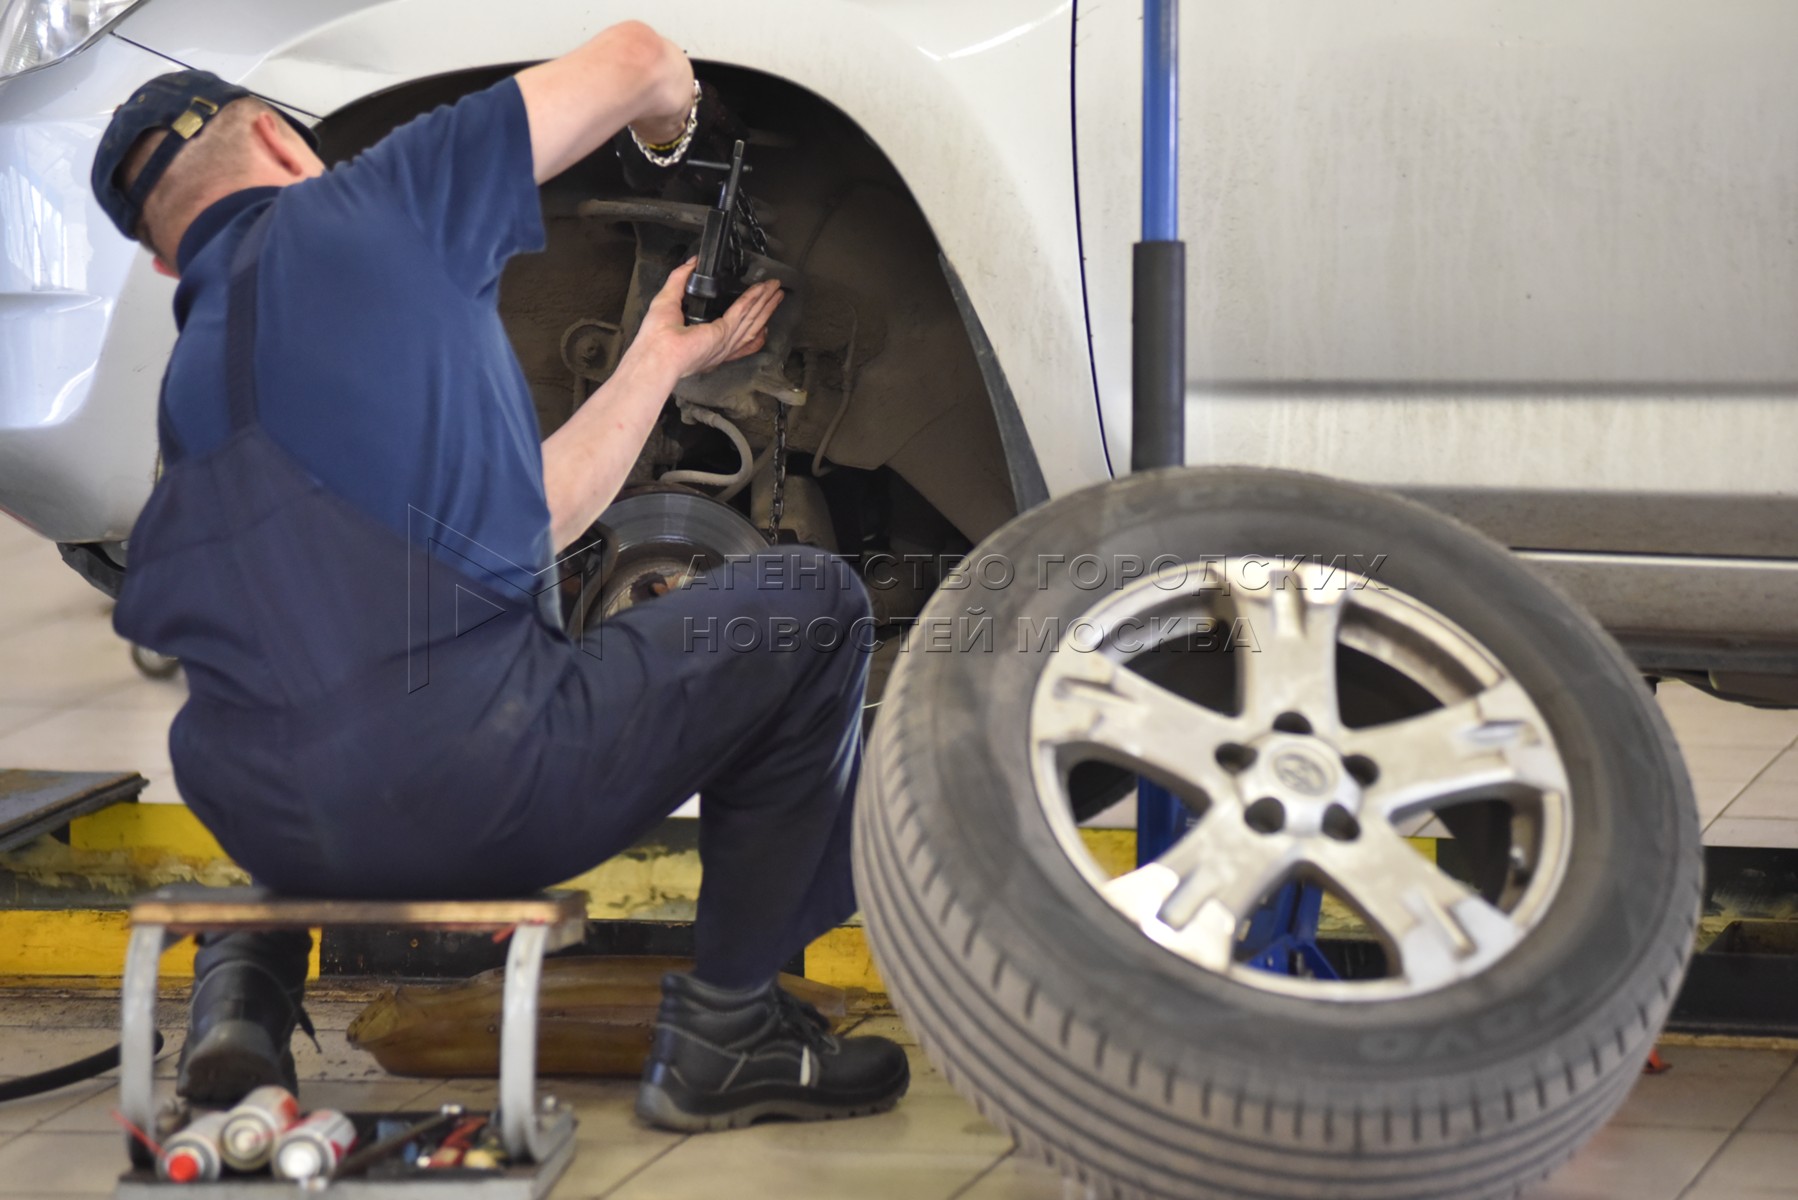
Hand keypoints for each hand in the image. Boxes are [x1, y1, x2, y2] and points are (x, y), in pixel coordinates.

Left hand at [634, 259, 784, 378]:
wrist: (657, 353)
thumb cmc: (656, 339)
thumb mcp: (668, 300)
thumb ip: (680, 279)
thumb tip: (691, 263)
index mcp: (708, 343)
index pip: (736, 333)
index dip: (751, 319)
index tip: (759, 307)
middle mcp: (721, 345)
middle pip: (750, 323)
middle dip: (764, 307)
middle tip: (776, 293)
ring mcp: (725, 340)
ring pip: (752, 317)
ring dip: (765, 302)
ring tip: (776, 290)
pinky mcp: (724, 333)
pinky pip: (742, 312)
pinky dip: (754, 299)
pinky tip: (762, 291)